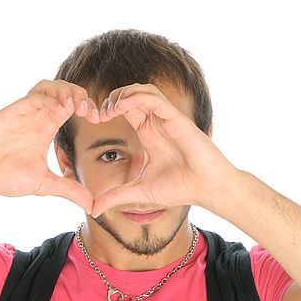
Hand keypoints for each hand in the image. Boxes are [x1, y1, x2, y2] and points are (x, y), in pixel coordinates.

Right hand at [0, 79, 98, 212]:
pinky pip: (34, 95)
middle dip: (81, 95)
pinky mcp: (12, 111)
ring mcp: (24, 112)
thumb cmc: (5, 177)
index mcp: (47, 126)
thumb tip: (92, 206)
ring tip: (78, 106)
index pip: (72, 105)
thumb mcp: (45, 185)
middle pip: (64, 90)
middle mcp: (37, 116)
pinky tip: (60, 108)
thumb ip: (69, 191)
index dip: (87, 107)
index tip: (99, 120)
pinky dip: (50, 97)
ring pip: (49, 86)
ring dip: (67, 91)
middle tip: (91, 112)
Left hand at [90, 83, 239, 217]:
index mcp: (148, 132)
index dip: (108, 108)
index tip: (95, 120)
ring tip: (110, 109)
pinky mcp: (178, 120)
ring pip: (144, 90)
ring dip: (123, 94)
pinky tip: (121, 107)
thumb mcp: (139, 192)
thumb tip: (93, 209)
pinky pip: (155, 100)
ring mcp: (168, 119)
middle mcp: (157, 122)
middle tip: (99, 114)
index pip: (126, 108)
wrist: (207, 190)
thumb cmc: (181, 188)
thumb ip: (116, 196)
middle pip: (132, 93)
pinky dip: (136, 98)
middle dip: (112, 98)